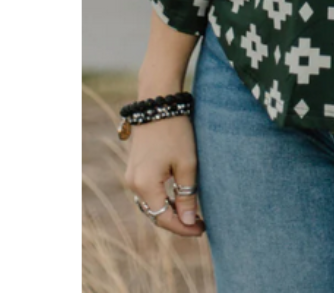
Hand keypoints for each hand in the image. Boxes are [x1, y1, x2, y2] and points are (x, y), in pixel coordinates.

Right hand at [124, 114, 205, 237]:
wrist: (158, 104)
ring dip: (170, 210)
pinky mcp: (135, 168)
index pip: (164, 218)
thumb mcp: (187, 163)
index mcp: (145, 185)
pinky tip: (179, 197)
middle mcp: (133, 184)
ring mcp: (131, 176)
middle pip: (155, 213)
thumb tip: (188, 222)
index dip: (183, 227)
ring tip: (193, 212)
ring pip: (151, 204)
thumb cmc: (176, 132)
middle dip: (177, 221)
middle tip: (200, 223)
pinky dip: (162, 198)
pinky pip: (148, 192)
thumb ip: (187, 195)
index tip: (202, 229)